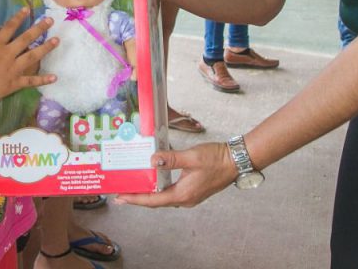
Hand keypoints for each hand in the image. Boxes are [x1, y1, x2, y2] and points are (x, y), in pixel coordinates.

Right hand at [0, 9, 57, 101]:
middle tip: (50, 20)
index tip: (27, 9)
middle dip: (39, 28)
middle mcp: (8, 54)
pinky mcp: (15, 83)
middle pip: (26, 39)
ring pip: (32, 56)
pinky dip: (43, 80)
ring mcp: (13, 69)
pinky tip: (54, 77)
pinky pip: (31, 81)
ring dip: (45, 48)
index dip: (18, 17)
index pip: (9, 27)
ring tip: (57, 40)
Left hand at [114, 142, 236, 207]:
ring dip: (149, 193)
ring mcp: (190, 196)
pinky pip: (172, 192)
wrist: (237, 160)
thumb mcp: (192, 157)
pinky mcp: (194, 190)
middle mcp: (185, 199)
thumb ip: (171, 159)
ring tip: (134, 187)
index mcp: (183, 194)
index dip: (135, 199)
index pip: (153, 200)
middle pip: (156, 201)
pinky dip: (160, 188)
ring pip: (164, 197)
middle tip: (121, 194)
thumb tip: (152, 161)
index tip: (120, 198)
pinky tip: (155, 180)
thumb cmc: (216, 159)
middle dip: (138, 198)